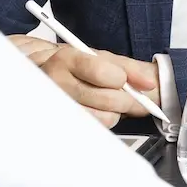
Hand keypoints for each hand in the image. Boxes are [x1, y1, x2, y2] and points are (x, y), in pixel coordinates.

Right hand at [7, 35, 159, 128]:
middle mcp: (56, 83)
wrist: (37, 75)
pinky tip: (96, 112)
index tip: (122, 79)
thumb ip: (127, 68)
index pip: (102, 71)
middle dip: (127, 99)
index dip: (121, 78)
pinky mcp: (59, 124)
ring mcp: (56, 106)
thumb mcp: (96, 57)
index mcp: (66, 59)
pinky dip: (103, 122)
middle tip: (128, 97)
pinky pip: (94, 129)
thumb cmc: (70, 67)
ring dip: (114, 113)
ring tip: (105, 102)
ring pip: (103, 118)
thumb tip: (149, 82)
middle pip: (107, 99)